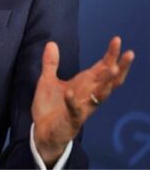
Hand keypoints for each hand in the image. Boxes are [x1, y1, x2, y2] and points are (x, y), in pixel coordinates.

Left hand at [32, 37, 133, 166]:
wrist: (42, 131)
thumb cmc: (50, 107)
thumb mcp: (47, 80)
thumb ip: (51, 63)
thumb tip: (51, 43)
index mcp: (84, 84)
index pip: (102, 68)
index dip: (111, 55)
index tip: (117, 39)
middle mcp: (88, 95)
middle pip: (109, 81)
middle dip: (119, 67)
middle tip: (129, 54)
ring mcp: (83, 108)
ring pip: (101, 95)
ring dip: (107, 83)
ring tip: (113, 69)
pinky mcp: (72, 119)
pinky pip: (75, 110)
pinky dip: (73, 101)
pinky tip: (70, 92)